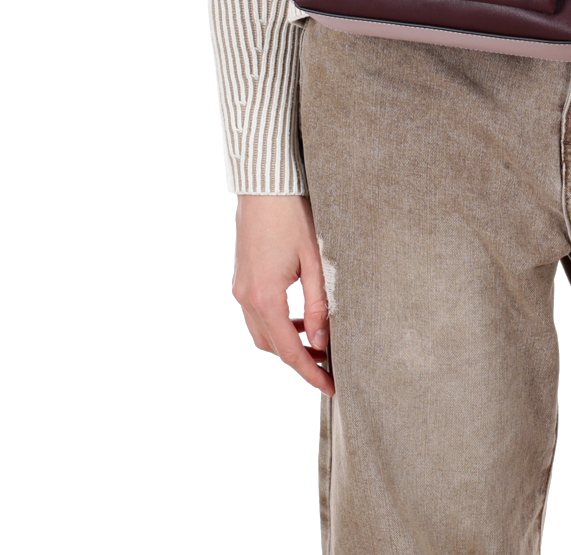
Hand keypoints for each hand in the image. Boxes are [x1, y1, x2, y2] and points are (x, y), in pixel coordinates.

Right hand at [232, 194, 333, 394]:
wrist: (265, 185)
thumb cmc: (293, 216)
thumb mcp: (315, 260)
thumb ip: (319, 304)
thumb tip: (322, 342)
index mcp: (265, 297)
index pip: (289, 350)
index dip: (310, 372)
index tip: (331, 387)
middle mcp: (246, 297)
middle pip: (272, 346)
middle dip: (300, 360)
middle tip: (330, 365)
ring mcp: (239, 288)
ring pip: (262, 332)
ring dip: (288, 343)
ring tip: (319, 342)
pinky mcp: (241, 278)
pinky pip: (257, 314)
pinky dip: (278, 323)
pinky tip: (300, 317)